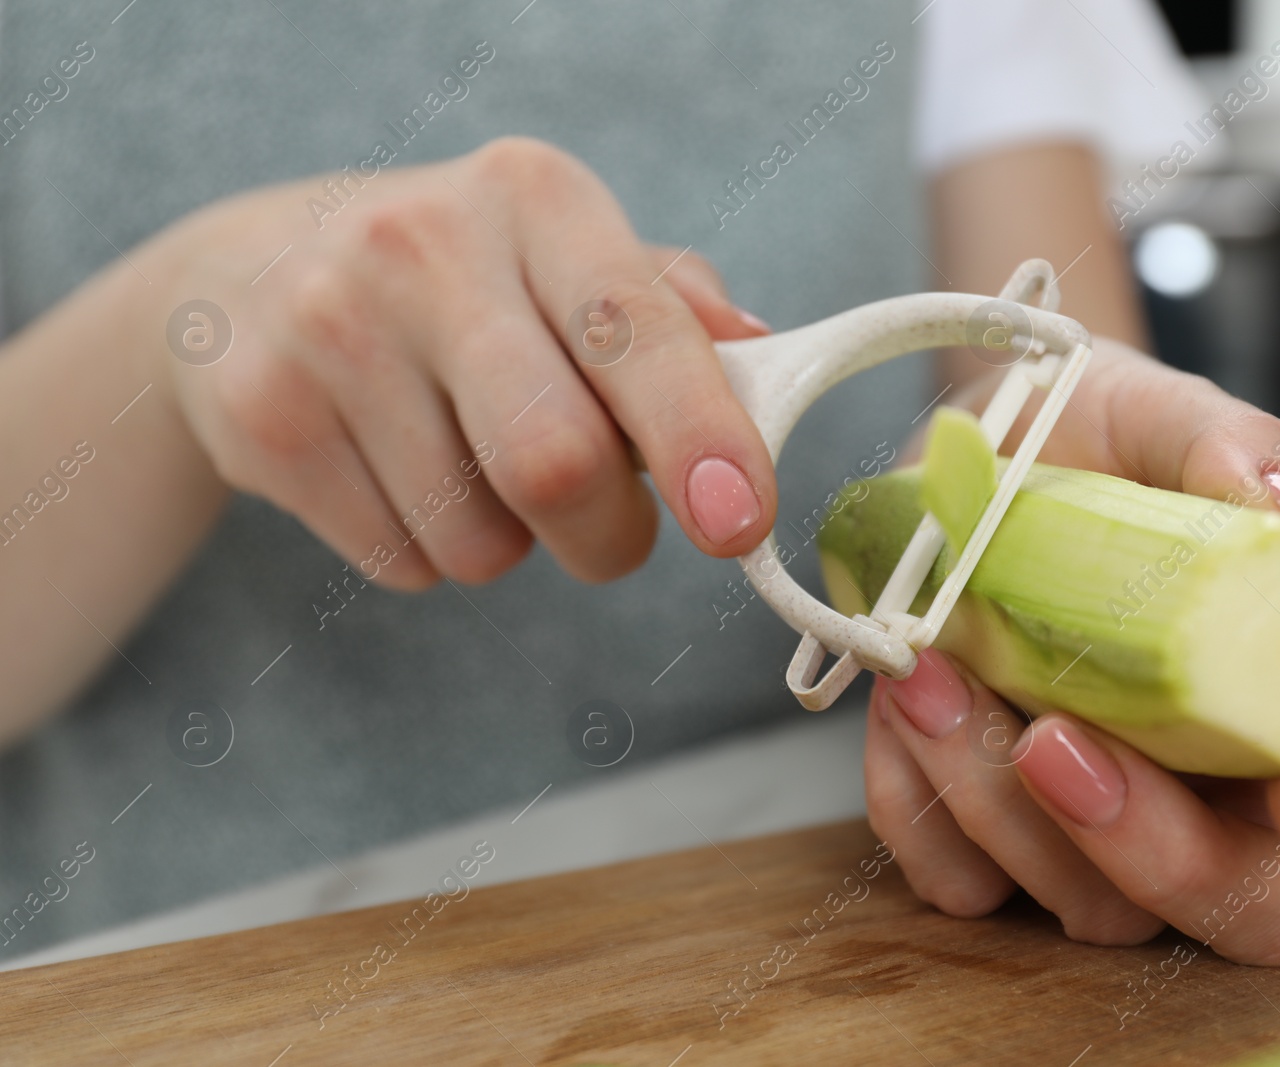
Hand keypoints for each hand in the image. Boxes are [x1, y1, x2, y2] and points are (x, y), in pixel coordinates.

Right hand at [138, 137, 776, 587]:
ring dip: (510, 545)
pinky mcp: (263, 418)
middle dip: (611, 537)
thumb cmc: (462, 281)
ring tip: (470, 467)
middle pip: (556, 462)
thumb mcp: (568, 256)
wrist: (248, 275)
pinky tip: (397, 475)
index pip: (635, 330)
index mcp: (535, 196)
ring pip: (480, 540)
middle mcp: (424, 246)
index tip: (738, 522)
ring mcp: (329, 329)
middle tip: (609, 533)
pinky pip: (402, 562)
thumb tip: (758, 356)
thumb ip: (670, 309)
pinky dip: (429, 554)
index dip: (699, 436)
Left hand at [864, 339, 1279, 965]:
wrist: (967, 457)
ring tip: (929, 671)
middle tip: (1054, 742)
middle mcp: (1199, 788)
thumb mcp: (1162, 417)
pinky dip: (922, 801)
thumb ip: (1236, 452)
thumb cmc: (1095, 443)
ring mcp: (1089, 830)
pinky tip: (906, 695)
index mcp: (1272, 696)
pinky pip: (960, 880)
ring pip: (1083, 903)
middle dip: (1149, 848)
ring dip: (994, 800)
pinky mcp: (984, 836)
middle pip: (1237, 903)